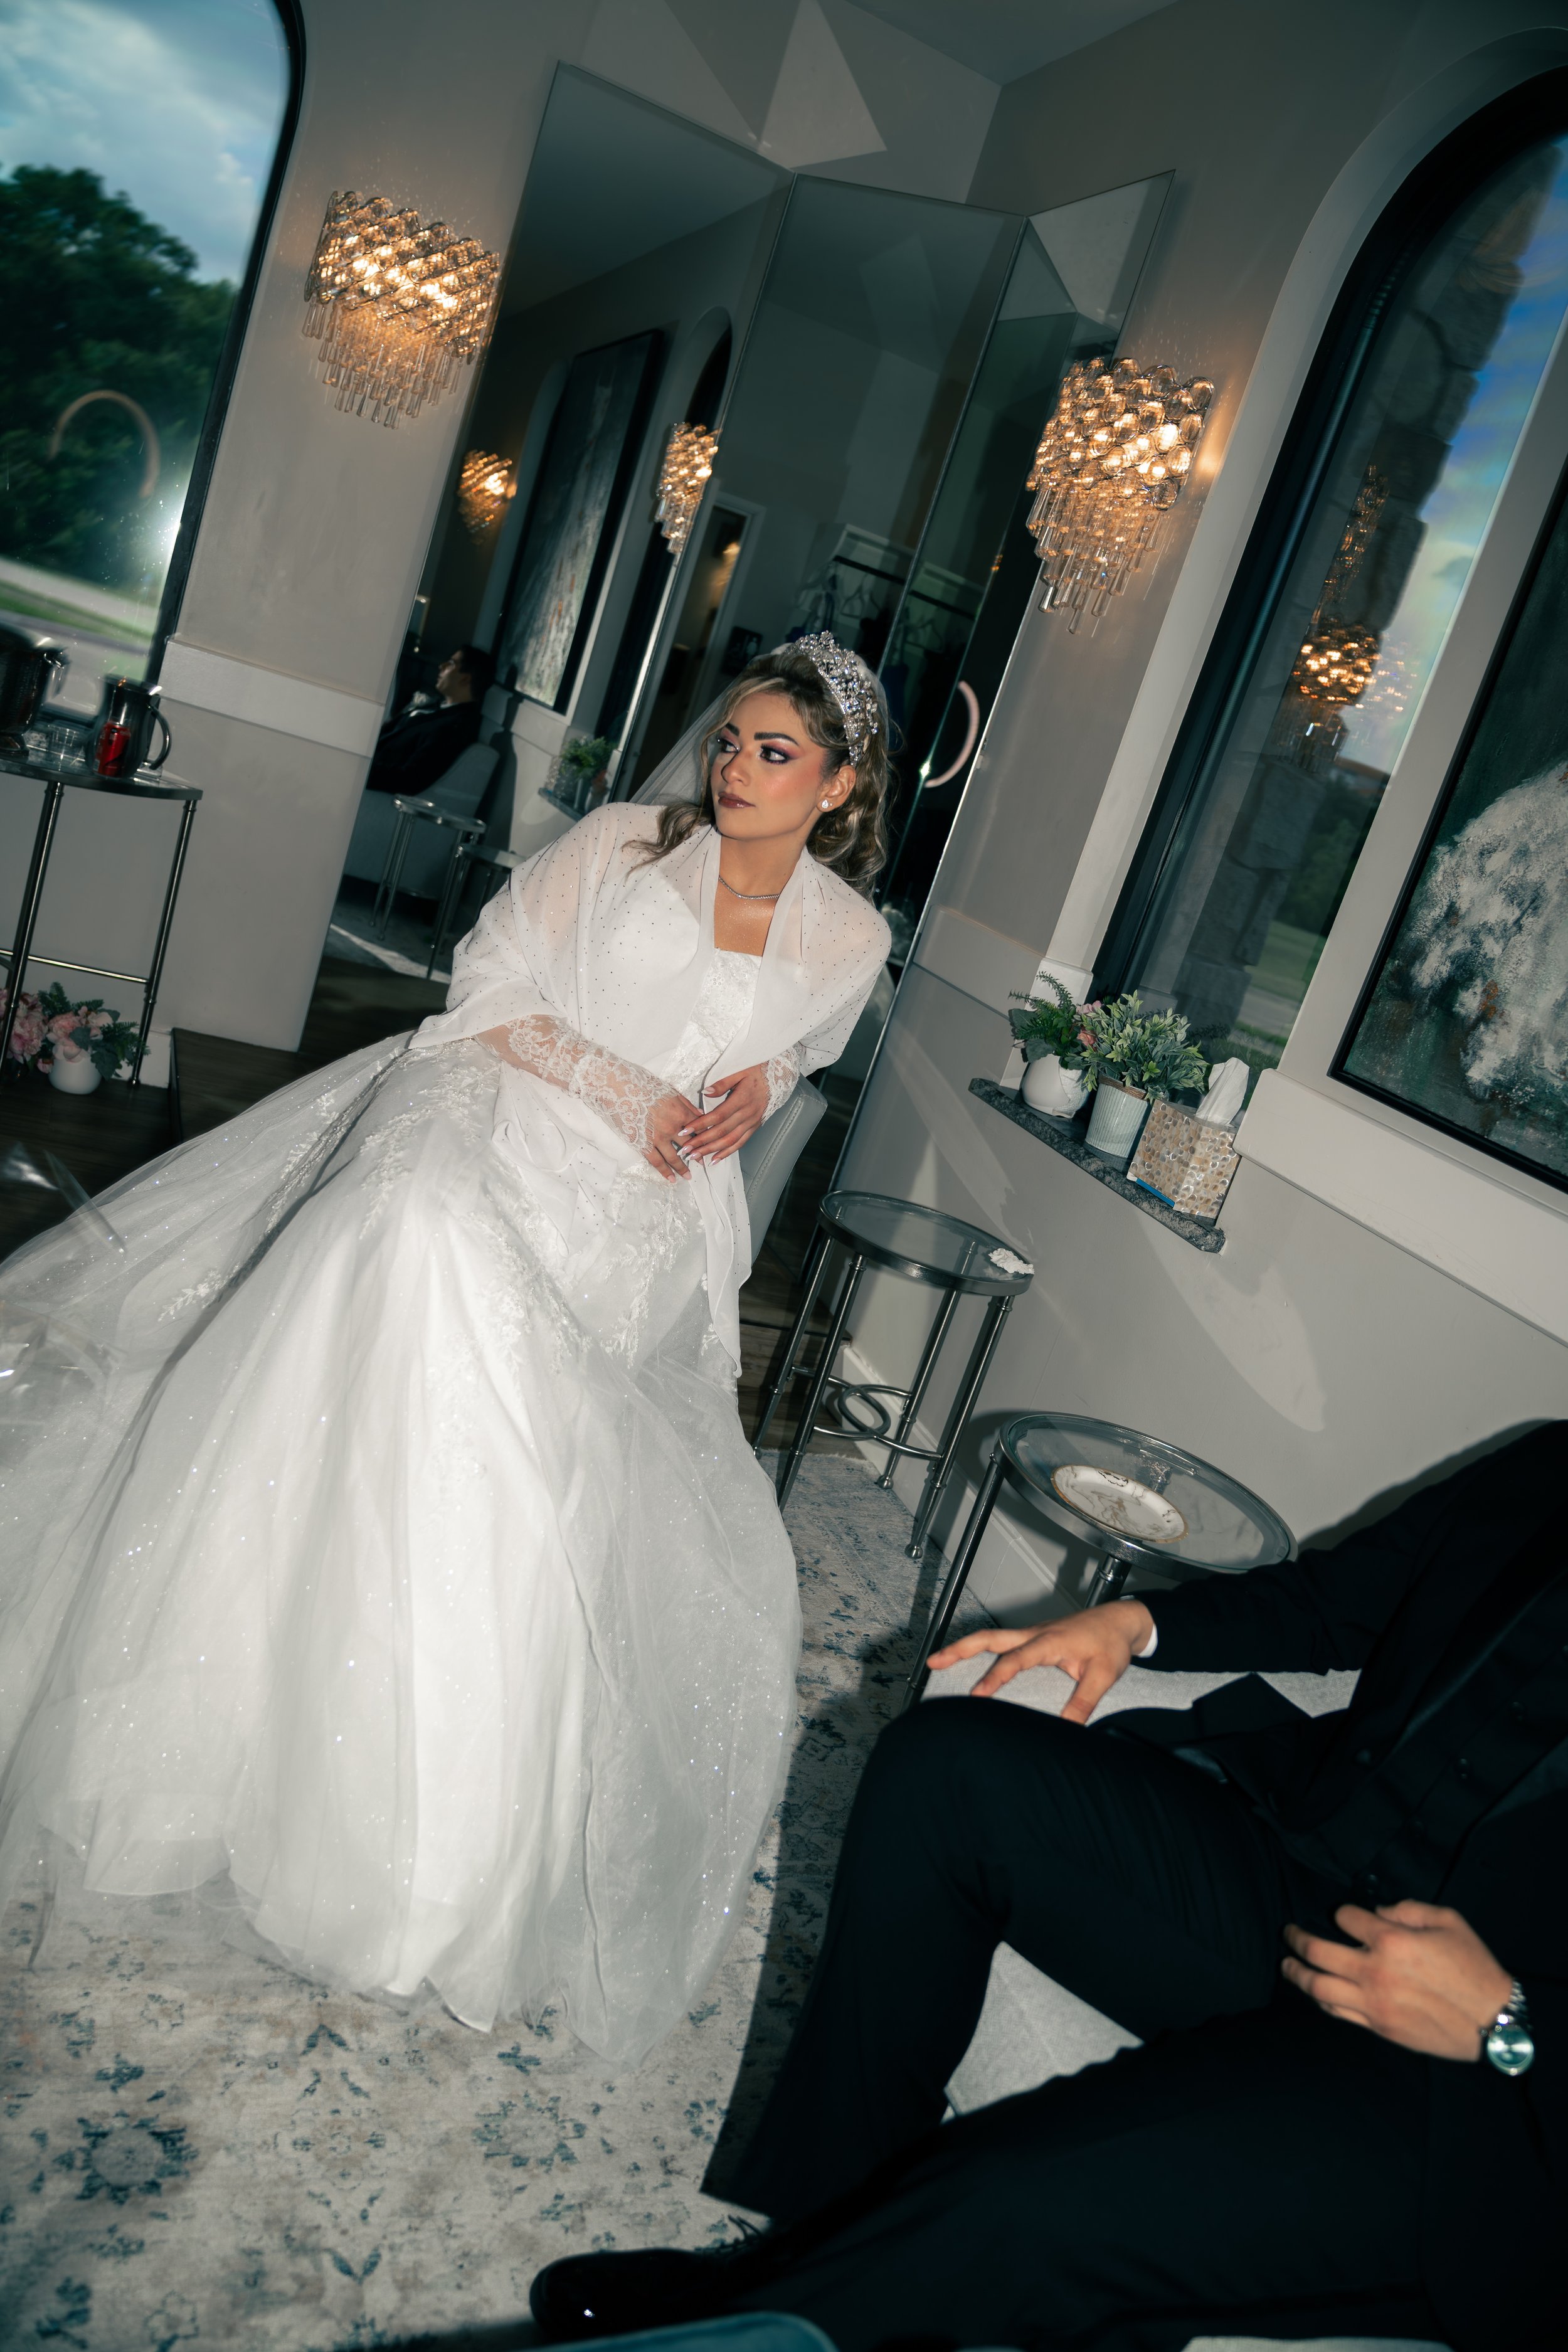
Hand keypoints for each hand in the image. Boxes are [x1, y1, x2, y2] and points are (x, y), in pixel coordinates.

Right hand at [642, 1089, 702, 1180]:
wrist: (620, 1089)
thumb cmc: (644, 1086)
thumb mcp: (669, 1091)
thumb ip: (686, 1104)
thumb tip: (701, 1114)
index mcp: (680, 1113)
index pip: (698, 1128)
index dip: (705, 1137)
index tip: (709, 1143)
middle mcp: (672, 1128)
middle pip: (690, 1144)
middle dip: (698, 1154)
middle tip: (702, 1162)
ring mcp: (658, 1138)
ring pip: (675, 1157)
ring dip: (683, 1168)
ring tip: (688, 1176)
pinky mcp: (644, 1144)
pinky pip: (657, 1162)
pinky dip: (665, 1172)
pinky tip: (671, 1179)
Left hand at [677, 1063, 770, 1162]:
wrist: (777, 1078)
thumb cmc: (756, 1073)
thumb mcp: (739, 1072)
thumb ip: (721, 1084)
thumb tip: (705, 1092)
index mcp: (741, 1099)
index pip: (717, 1116)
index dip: (701, 1124)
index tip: (685, 1130)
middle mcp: (747, 1114)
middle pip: (721, 1132)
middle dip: (701, 1142)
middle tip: (685, 1149)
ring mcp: (751, 1123)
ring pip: (730, 1141)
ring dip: (711, 1150)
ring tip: (696, 1156)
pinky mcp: (754, 1127)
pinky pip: (740, 1143)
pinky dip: (727, 1152)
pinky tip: (715, 1159)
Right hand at [927, 1599, 1154, 1721]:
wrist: (1121, 1620)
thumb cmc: (1112, 1644)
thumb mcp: (1104, 1675)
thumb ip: (1084, 1702)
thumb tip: (1067, 1730)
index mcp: (1049, 1641)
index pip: (1015, 1659)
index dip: (994, 1677)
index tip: (976, 1695)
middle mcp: (1035, 1634)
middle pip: (990, 1638)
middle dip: (960, 1649)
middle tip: (933, 1661)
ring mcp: (1032, 1633)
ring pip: (992, 1637)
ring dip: (965, 1647)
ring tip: (939, 1660)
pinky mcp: (1034, 1637)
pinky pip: (1002, 1642)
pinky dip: (981, 1649)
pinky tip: (971, 1661)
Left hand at [1282, 1901, 1513, 2059]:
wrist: (1493, 2022)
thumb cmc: (1474, 1967)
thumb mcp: (1448, 1921)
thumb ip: (1407, 1909)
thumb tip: (1377, 1911)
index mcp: (1392, 1941)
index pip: (1346, 1918)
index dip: (1342, 1913)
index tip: (1344, 1915)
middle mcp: (1375, 1971)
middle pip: (1318, 1952)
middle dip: (1297, 1939)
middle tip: (1288, 1932)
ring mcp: (1374, 2003)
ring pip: (1319, 1988)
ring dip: (1297, 1973)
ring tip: (1287, 1964)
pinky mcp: (1379, 2027)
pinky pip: (1338, 2013)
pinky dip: (1321, 2000)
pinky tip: (1315, 1992)